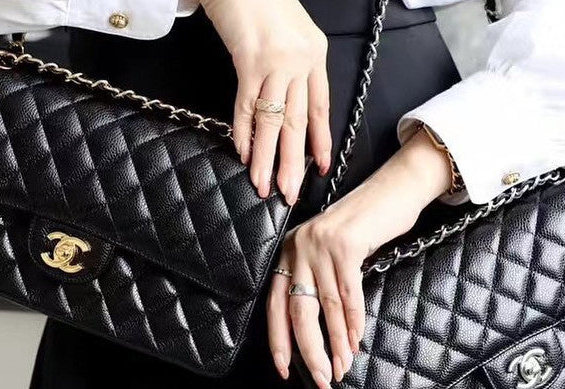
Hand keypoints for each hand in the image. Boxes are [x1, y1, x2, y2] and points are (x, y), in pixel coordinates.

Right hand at [200, 0, 331, 204]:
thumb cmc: (263, 2)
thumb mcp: (294, 33)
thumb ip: (297, 65)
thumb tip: (290, 101)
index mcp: (315, 56)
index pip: (320, 108)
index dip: (320, 141)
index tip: (320, 168)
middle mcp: (299, 62)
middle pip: (298, 122)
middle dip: (294, 162)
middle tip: (289, 193)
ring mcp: (274, 63)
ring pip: (273, 121)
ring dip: (268, 157)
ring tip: (264, 185)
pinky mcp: (248, 61)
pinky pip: (246, 105)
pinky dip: (244, 132)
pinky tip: (245, 154)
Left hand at [266, 130, 454, 388]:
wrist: (393, 190)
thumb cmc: (365, 226)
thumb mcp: (332, 251)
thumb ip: (319, 281)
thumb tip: (318, 332)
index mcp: (289, 252)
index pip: (275, 305)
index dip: (279, 340)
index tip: (285, 370)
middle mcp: (297, 248)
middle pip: (296, 311)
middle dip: (309, 351)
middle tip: (322, 380)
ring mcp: (320, 246)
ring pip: (324, 307)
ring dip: (335, 344)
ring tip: (342, 369)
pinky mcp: (345, 246)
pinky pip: (347, 294)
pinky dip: (352, 322)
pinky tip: (355, 342)